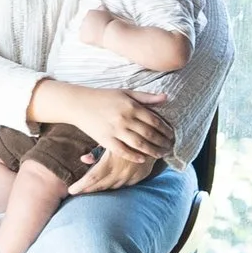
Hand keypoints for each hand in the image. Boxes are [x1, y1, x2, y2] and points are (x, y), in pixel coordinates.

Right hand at [39, 82, 172, 179]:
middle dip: (162, 142)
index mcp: (132, 106)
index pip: (155, 121)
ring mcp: (115, 130)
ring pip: (139, 144)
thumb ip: (146, 97)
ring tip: (160, 154)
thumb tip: (166, 98)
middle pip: (149, 134)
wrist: (79, 104)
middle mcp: (125, 118)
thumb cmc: (104, 97)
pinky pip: (123, 151)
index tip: (172, 136)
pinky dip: (135, 156)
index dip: (166, 130)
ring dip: (152, 151)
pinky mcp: (106, 140)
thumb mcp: (125, 93)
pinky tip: (143, 159)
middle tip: (170, 147)